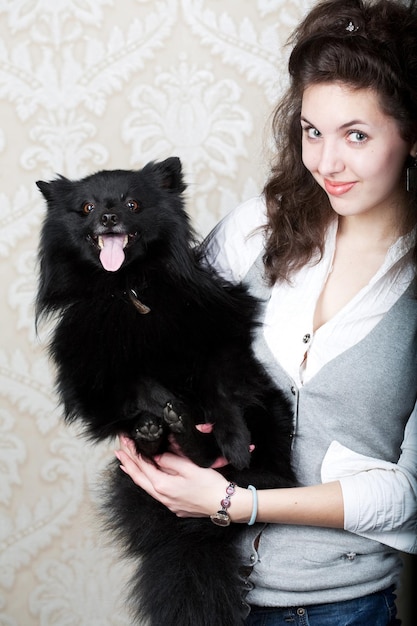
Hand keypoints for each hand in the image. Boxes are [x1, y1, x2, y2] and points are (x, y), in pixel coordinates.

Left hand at [115, 436, 229, 517]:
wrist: (225, 505)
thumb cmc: (210, 485)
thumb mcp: (190, 467)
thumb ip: (170, 460)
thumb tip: (156, 457)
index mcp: (163, 485)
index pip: (141, 466)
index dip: (131, 453)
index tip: (125, 441)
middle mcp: (162, 496)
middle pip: (138, 477)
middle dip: (127, 462)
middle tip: (118, 449)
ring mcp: (168, 503)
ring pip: (145, 486)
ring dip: (134, 472)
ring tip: (125, 462)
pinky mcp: (174, 505)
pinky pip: (154, 491)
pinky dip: (145, 481)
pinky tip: (146, 477)